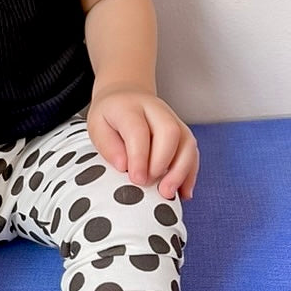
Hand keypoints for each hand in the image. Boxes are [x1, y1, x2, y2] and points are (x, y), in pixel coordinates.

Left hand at [86, 85, 198, 199]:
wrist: (125, 96)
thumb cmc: (110, 117)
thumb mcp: (97, 127)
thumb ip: (108, 146)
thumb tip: (123, 166)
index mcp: (129, 108)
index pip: (138, 131)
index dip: (139, 157)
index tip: (136, 179)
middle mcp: (156, 110)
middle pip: (169, 133)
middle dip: (162, 163)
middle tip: (149, 184)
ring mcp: (173, 120)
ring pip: (187, 142)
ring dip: (181, 171)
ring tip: (168, 193)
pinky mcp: (183, 132)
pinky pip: (193, 152)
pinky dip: (190, 174)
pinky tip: (183, 192)